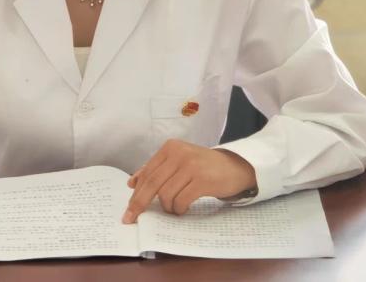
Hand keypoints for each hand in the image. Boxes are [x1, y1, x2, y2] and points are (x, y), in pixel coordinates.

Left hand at [123, 139, 255, 223]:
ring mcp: (191, 166)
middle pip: (152, 183)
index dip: (136, 193)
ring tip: (174, 209)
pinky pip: (181, 200)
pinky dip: (179, 209)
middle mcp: (179, 154)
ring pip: (166, 194)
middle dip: (140, 203)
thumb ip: (157, 170)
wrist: (236, 167)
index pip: (147, 173)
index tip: (129, 209)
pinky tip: (183, 209)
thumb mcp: (178, 162)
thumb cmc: (204, 166)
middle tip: (132, 218)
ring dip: (167, 207)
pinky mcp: (203, 180)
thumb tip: (132, 183)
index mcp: (170, 148)